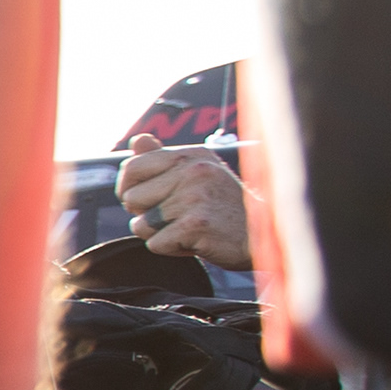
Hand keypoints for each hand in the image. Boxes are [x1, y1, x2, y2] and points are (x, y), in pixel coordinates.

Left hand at [114, 134, 250, 267]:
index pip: (132, 167)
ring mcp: (195, 197)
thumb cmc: (224, 208)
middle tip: (177, 217)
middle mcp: (193, 170)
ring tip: (188, 228)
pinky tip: (195, 241)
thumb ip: (164, 159)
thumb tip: (137, 141)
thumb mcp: (198, 174)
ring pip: (142, 225)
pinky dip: (171, 249)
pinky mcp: (196, 224)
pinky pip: (156, 244)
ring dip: (160, 234)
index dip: (129, 189)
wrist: (261, 237)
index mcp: (192, 155)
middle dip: (146, 214)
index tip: (143, 201)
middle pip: (132, 199)